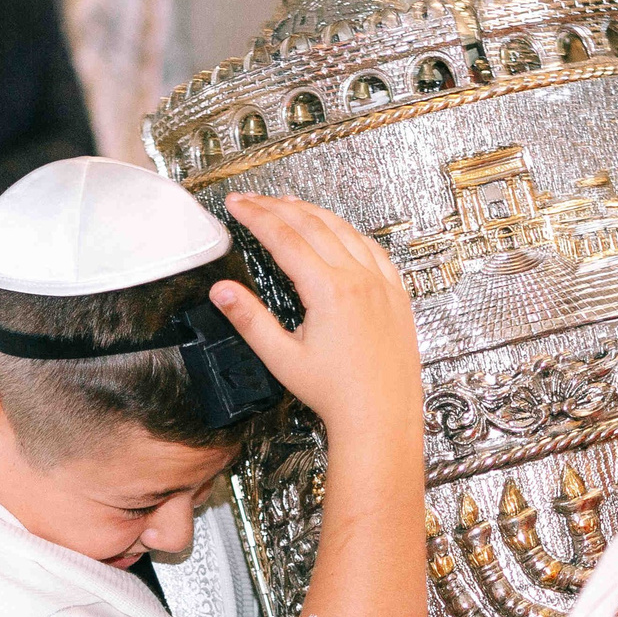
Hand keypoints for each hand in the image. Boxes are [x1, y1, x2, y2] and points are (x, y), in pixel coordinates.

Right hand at [212, 195, 420, 431]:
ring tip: (289, 204)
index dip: (255, 215)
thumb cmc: (336, 394)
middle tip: (253, 199)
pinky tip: (340, 231)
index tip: (236, 203)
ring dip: (313, 212)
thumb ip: (249, 319)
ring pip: (344, 230)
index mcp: (329, 290)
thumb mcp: (282, 358)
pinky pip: (373, 249)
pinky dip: (350, 232)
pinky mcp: (396, 295)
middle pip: (312, 225)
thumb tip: (221, 291)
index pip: (284, 237)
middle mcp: (359, 279)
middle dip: (277, 207)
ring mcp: (382, 284)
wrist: (382, 416)